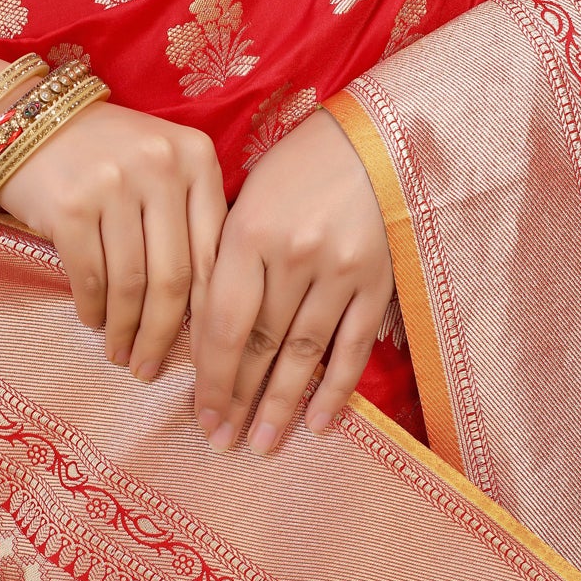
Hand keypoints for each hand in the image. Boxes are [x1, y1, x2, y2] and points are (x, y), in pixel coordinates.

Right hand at [0, 103, 226, 379]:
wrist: (23, 120)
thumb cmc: (105, 155)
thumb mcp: (162, 167)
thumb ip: (190, 218)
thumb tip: (208, 312)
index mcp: (196, 157)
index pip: (212, 253)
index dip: (209, 314)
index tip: (203, 354)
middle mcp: (160, 166)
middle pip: (173, 276)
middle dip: (164, 335)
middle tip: (152, 369)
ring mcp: (113, 183)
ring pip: (130, 284)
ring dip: (125, 330)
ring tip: (122, 355)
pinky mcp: (70, 205)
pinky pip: (89, 276)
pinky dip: (92, 308)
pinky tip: (93, 321)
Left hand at [193, 108, 392, 453]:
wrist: (379, 136)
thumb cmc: (301, 166)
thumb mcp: (250, 199)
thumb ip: (227, 260)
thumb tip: (203, 334)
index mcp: (248, 233)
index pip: (222, 324)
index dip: (210, 378)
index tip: (200, 415)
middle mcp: (292, 256)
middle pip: (259, 346)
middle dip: (237, 400)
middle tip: (222, 442)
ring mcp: (339, 271)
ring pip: (303, 354)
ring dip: (281, 405)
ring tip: (263, 444)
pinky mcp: (378, 280)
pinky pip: (352, 347)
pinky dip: (335, 388)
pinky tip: (319, 423)